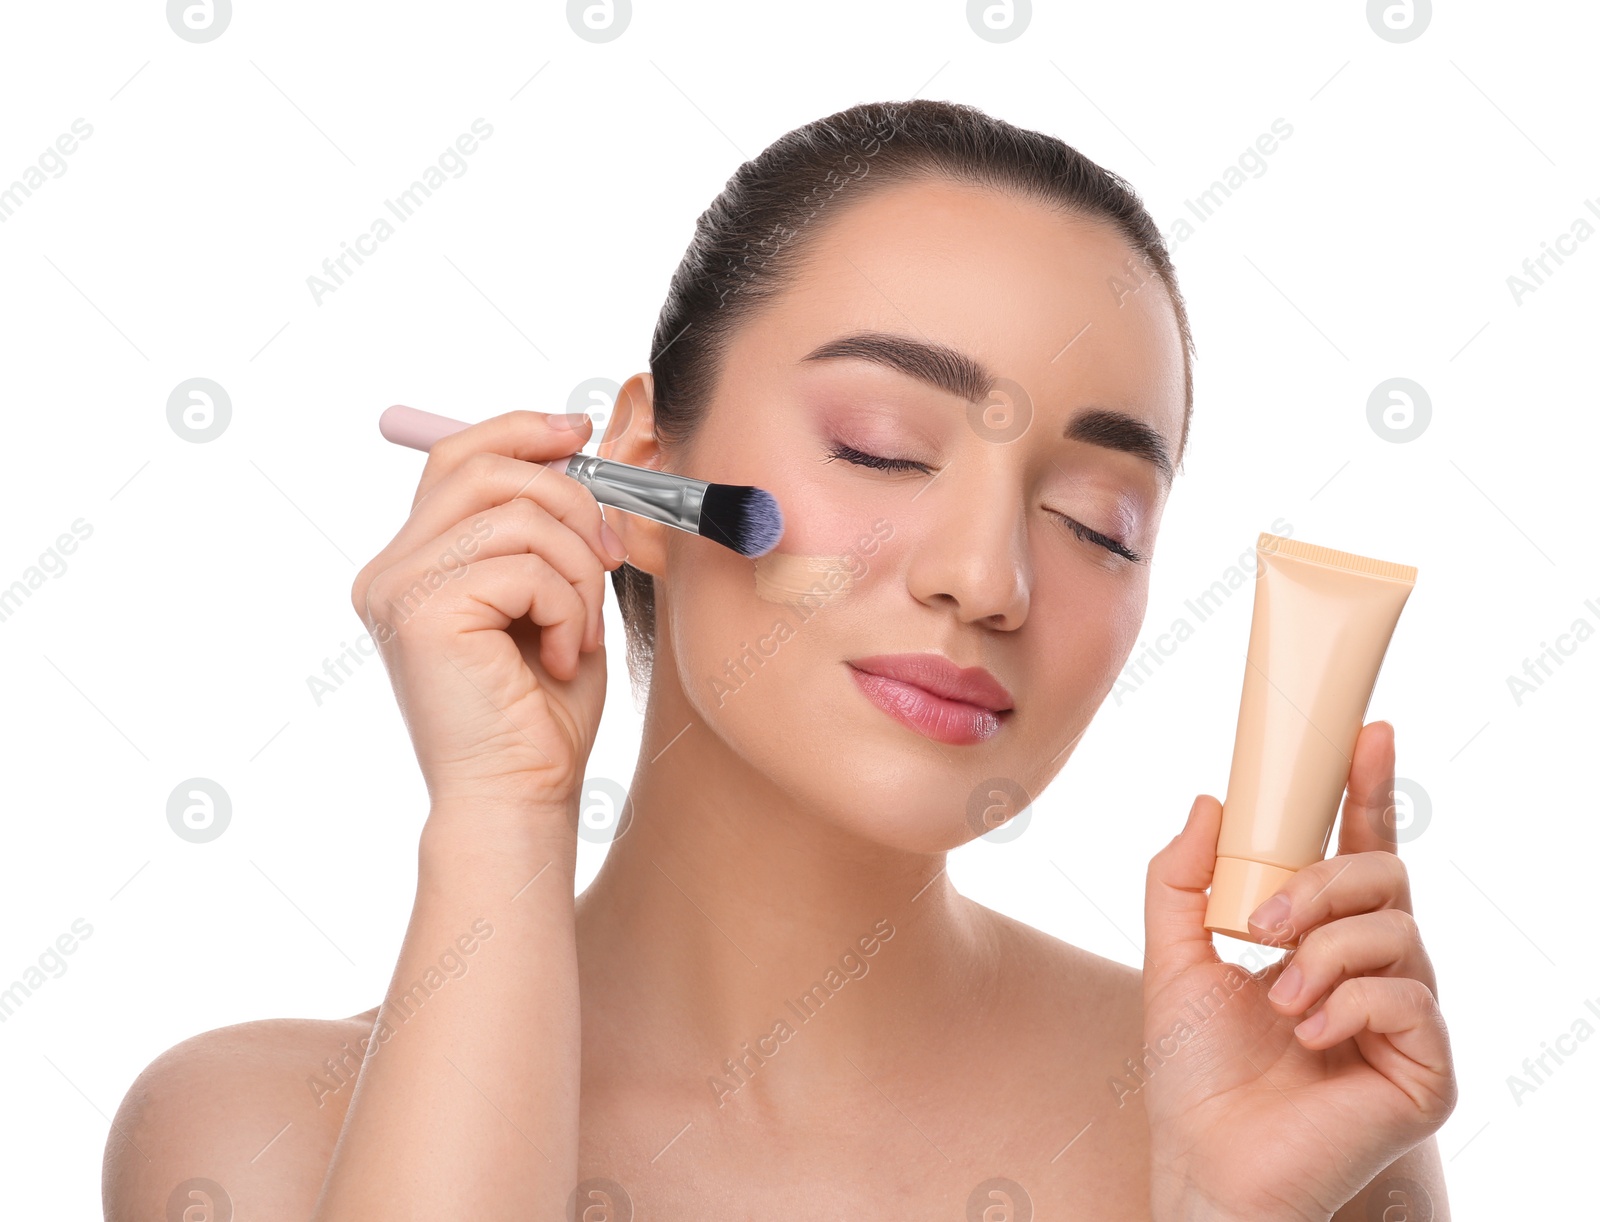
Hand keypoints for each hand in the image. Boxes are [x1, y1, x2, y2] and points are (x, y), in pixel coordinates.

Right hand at [351, 409, 627, 815]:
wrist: (520, 797)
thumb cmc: (541, 713)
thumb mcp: (552, 598)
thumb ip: (546, 529)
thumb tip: (573, 444)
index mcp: (415, 563)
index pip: (459, 458)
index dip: (522, 431)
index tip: (581, 431)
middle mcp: (390, 570)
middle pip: (485, 467)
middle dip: (570, 498)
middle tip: (608, 556)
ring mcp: (397, 588)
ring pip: (517, 515)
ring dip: (576, 571)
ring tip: (577, 631)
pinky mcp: (420, 612)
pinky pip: (524, 566)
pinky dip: (567, 608)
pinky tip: (557, 657)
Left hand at [1141, 720, 1457, 1220]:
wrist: (1207, 1160)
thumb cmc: (1195, 1069)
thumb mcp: (1172, 955)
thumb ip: (1181, 877)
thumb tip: (1209, 799)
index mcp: (1323, 936)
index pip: (1359, 849)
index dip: (1368, 788)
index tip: (1367, 730)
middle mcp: (1376, 968)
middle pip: (1384, 876)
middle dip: (1319, 885)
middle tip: (1259, 926)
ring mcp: (1408, 1018)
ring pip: (1396, 931)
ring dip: (1322, 954)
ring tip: (1277, 999)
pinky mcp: (1428, 1068)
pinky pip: (1409, 997)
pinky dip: (1348, 1004)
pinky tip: (1309, 1035)